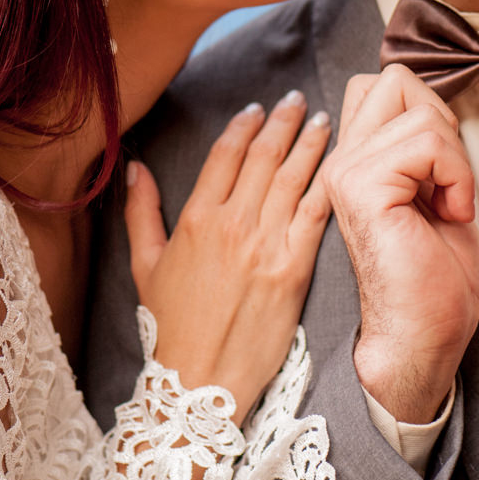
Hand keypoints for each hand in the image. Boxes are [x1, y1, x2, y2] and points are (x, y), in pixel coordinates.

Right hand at [125, 91, 331, 423]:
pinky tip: (343, 164)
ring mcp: (265, 244)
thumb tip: (134, 166)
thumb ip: (140, 211)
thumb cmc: (172, 325)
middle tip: (298, 100)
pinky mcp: (294, 268)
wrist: (202, 379)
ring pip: (293, 177)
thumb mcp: (144, 265)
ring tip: (326, 119)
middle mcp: (232, 223)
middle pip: (263, 156)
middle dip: (283, 120)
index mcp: (195, 218)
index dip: (244, 124)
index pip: (225, 153)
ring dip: (311, 142)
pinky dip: (329, 183)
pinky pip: (315, 214)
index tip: (258, 107)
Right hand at [321, 64, 478, 423]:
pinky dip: (456, 176)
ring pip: (420, 113)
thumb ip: (420, 142)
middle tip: (446, 179)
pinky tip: (448, 213)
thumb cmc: (432, 274)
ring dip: (455, 158)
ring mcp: (346, 171)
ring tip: (446, 203)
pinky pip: (428, 143)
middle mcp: (341, 159)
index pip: (384, 83)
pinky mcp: (363, 188)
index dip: (428, 111)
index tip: (440, 169)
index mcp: (354, 158)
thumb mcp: (433, 187)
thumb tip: (433, 102)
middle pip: (396, 81)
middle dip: (440, 122)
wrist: (421, 333)